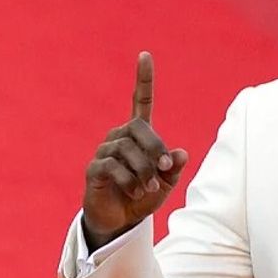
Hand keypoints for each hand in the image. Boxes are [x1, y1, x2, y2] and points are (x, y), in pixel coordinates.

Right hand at [82, 52, 188, 250]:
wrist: (120, 221)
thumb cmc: (142, 197)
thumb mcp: (165, 184)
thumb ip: (173, 169)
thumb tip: (182, 153)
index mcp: (138, 135)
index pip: (140, 101)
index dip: (143, 79)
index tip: (145, 55)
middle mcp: (119, 137)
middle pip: (137, 127)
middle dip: (155, 147)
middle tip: (164, 167)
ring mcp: (105, 152)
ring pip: (126, 150)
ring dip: (143, 170)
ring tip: (149, 188)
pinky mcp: (94, 169)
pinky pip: (112, 167)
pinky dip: (129, 180)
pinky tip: (135, 192)